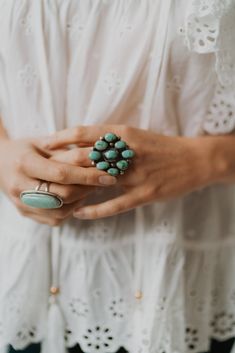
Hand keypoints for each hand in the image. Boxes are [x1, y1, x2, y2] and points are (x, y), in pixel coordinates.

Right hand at [0, 137, 116, 224]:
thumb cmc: (24, 148)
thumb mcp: (41, 141)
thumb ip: (65, 148)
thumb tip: (97, 154)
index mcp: (24, 163)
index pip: (61, 173)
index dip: (87, 176)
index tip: (108, 175)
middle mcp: (19, 185)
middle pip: (63, 194)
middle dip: (88, 189)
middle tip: (104, 181)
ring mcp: (20, 203)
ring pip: (60, 211)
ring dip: (81, 201)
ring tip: (91, 188)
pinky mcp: (24, 213)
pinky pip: (54, 219)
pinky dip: (70, 210)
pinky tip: (77, 198)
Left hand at [44, 125, 213, 218]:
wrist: (194, 159)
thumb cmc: (161, 147)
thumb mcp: (136, 135)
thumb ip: (111, 139)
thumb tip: (83, 143)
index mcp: (124, 133)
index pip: (84, 132)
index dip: (61, 138)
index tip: (45, 144)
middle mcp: (127, 152)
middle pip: (85, 157)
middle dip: (61, 164)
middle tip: (44, 172)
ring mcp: (136, 174)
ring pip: (96, 181)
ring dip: (74, 189)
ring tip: (56, 195)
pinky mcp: (145, 194)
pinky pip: (114, 204)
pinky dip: (94, 210)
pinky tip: (79, 214)